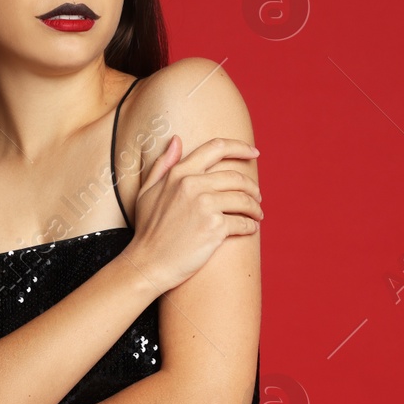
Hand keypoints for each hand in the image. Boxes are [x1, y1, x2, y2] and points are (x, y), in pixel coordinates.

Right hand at [127, 135, 261, 292]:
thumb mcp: (146, 192)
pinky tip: (250, 229)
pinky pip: (243, 223)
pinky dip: (251, 226)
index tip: (254, 152)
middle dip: (252, 187)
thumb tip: (176, 140)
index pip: (216, 148)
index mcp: (179, 174)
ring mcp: (205, 206)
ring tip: (256, 215)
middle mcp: (193, 185)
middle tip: (257, 197)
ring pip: (244, 199)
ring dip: (255, 207)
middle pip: (236, 177)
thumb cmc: (147, 230)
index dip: (240, 147)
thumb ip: (162, 164)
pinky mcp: (215, 228)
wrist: (148, 264)